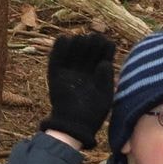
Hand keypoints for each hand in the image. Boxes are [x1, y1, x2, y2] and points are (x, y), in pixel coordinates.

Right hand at [39, 32, 116, 148]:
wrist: (74, 125)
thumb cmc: (93, 113)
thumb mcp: (105, 96)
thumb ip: (106, 79)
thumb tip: (105, 62)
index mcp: (98, 74)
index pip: (102, 55)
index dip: (105, 47)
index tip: (107, 43)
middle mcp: (84, 70)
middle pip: (88, 50)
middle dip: (91, 43)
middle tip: (94, 38)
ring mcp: (69, 71)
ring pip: (73, 50)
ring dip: (77, 42)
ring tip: (81, 38)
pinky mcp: (55, 73)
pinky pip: (56, 57)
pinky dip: (59, 47)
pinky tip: (64, 38)